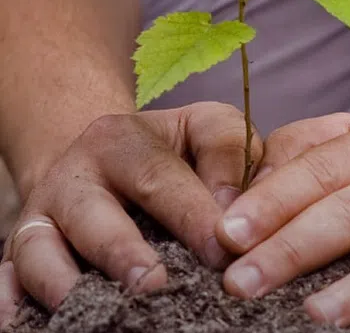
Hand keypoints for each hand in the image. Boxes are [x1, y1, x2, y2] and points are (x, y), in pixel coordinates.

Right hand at [0, 102, 261, 327]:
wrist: (106, 154)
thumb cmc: (170, 149)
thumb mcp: (203, 128)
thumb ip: (228, 154)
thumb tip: (234, 214)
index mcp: (123, 140)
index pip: (159, 177)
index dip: (192, 215)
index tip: (224, 250)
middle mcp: (76, 175)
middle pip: (95, 215)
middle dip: (124, 253)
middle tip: (156, 285)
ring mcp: (45, 213)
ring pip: (42, 249)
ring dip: (68, 283)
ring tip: (106, 310)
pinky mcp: (25, 245)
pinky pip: (11, 274)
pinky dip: (16, 298)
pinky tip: (33, 322)